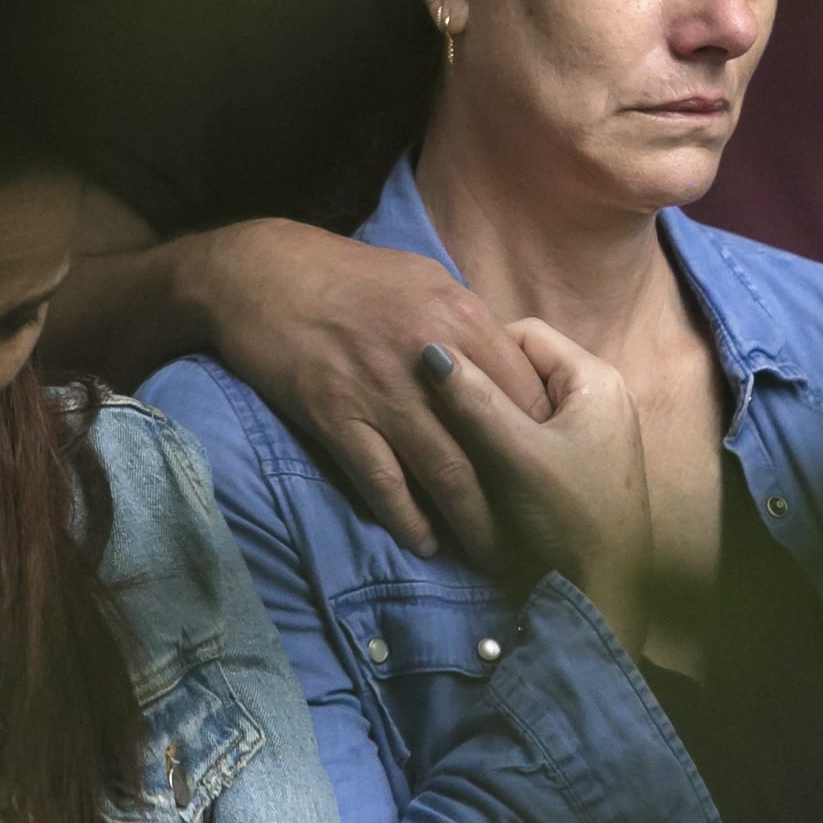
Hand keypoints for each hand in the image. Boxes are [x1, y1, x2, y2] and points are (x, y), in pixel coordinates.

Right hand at [200, 220, 549, 562]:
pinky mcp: (339, 418)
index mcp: (462, 317)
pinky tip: (423, 541)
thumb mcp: (426, 279)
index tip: (556, 466)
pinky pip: (381, 480)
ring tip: (488, 549)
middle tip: (534, 525)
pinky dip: (405, 517)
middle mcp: (432, 358)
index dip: (543, 433)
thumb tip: (502, 365)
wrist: (266, 274)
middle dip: (517, 487)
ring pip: (443, 469)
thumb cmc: (351, 273)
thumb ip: (468, 324)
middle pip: (492, 436)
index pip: (524, 388)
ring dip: (469, 516)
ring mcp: (384, 392)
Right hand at [421, 319, 652, 649]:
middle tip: (435, 407)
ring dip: (484, 420)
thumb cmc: (566, 520)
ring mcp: (588, 432)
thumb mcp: (517, 457)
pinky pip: (528, 436)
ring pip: (521, 405)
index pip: (525, 334)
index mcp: (593, 379)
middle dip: (480, 388)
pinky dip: (498, 445)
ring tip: (446, 438)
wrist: (602, 599)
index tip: (437, 375)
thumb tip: (432, 350)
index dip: (479, 349)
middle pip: (522, 370)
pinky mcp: (575, 466)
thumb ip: (476, 402)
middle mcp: (596, 396)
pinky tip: (469, 467)